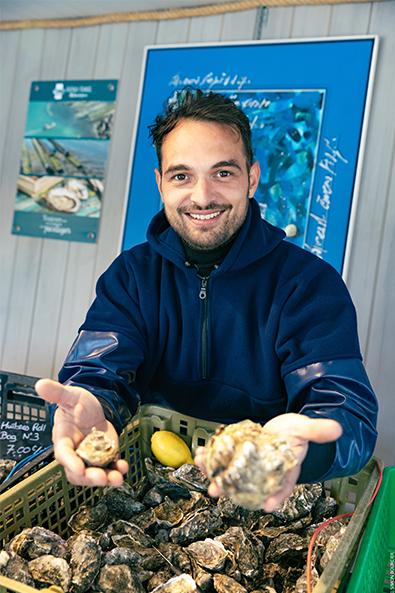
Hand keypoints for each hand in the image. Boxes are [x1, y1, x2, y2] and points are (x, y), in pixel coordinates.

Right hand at [35, 378, 127, 486]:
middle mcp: (75, 453)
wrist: (94, 408)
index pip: (63, 454)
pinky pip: (108, 469)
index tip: (79, 468)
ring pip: (93, 475)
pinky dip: (116, 471)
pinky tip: (123, 467)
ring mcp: (89, 458)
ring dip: (105, 478)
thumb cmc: (77, 404)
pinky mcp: (103, 458)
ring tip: (117, 478)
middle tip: (102, 477)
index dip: (70, 462)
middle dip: (90, 478)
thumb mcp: (70, 396)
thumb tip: (40, 384)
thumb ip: (57, 393)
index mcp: (63, 440)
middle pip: (78, 472)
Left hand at [194, 413, 341, 511]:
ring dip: (216, 476)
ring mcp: (249, 467)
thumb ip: (318, 431)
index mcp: (284, 472)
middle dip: (233, 489)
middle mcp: (264, 474)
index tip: (268, 505)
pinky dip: (210, 460)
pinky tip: (199, 456)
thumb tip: (337, 428)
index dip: (276, 496)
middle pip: (249, 485)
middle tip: (218, 491)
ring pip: (232, 476)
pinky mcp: (237, 458)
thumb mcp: (306, 429)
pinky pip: (223, 461)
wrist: (284, 429)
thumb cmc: (295, 434)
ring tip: (203, 476)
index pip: (282, 486)